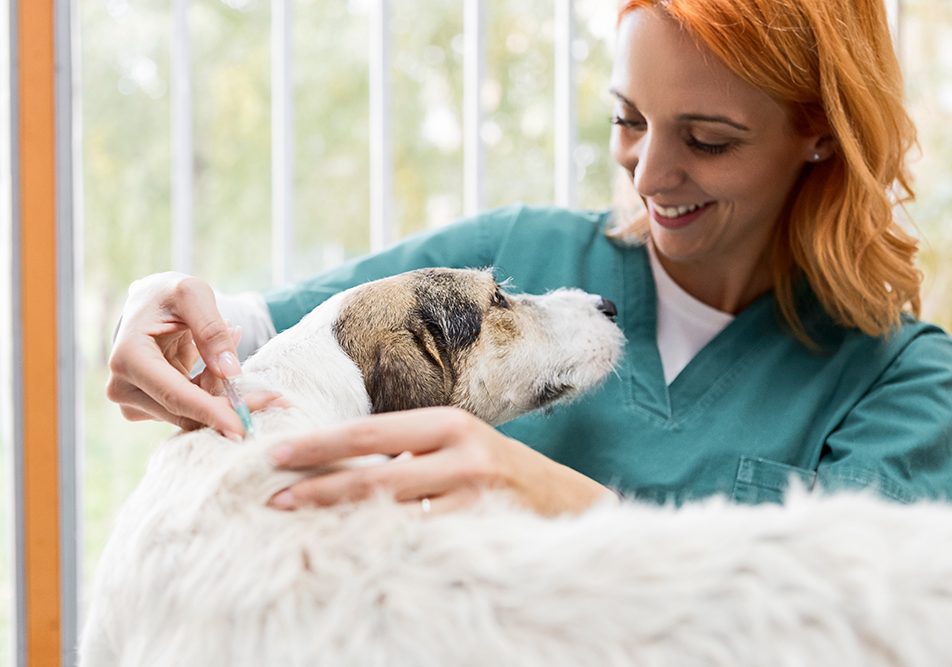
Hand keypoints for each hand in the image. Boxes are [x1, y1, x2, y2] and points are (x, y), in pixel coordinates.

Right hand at [106, 272, 279, 436]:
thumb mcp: (194, 294)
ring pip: (192, 415)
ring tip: (233, 350)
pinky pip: (191, 410)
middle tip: (274, 398)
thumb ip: (212, 329)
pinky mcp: (148, 408)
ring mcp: (134, 401)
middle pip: (186, 413)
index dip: (211, 413)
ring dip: (223, 395)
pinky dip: (214, 393)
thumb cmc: (170, 294)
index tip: (242, 428)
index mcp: (129, 358)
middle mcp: (124, 387)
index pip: (175, 396)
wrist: (151, 304)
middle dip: (230, 407)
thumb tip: (230, 372)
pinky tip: (219, 363)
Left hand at [267, 406, 613, 515]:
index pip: (370, 431)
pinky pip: (421, 538)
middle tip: (274, 495)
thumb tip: (338, 459)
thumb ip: (407, 448)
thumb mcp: (455, 444)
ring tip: (300, 522)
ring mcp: (474, 494)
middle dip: (320, 484)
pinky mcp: (481, 528)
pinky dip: (383, 542)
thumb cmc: (493, 470)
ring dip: (342, 518)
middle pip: (375, 470)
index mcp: (448, 423)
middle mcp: (462, 452)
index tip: (279, 453)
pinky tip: (353, 548)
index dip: (322, 444)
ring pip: (394, 508)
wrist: (562, 501)